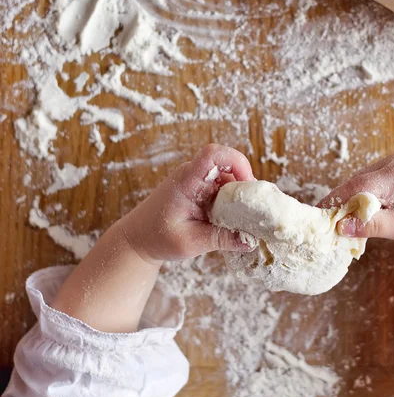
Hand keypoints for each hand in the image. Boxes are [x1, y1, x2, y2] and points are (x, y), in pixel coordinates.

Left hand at [118, 143, 256, 263]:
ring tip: (242, 219)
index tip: (248, 186)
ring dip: (239, 196)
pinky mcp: (201, 188)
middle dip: (244, 186)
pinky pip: (224, 187)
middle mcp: (193, 174)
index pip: (212, 154)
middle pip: (228, 166)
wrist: (137, 238)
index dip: (236, 162)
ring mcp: (197, 180)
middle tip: (253, 211)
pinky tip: (232, 220)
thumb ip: (221, 239)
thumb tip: (251, 239)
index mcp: (187, 181)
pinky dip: (232, 201)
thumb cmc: (157, 238)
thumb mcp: (191, 243)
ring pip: (229, 178)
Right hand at [325, 152, 393, 326]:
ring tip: (343, 219)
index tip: (318, 214)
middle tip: (328, 221)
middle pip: (357, 181)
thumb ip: (372, 226)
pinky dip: (363, 194)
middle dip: (343, 201)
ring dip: (352, 198)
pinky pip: (370, 179)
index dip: (336, 200)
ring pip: (362, 180)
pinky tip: (360, 211)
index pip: (358, 185)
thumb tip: (340, 227)